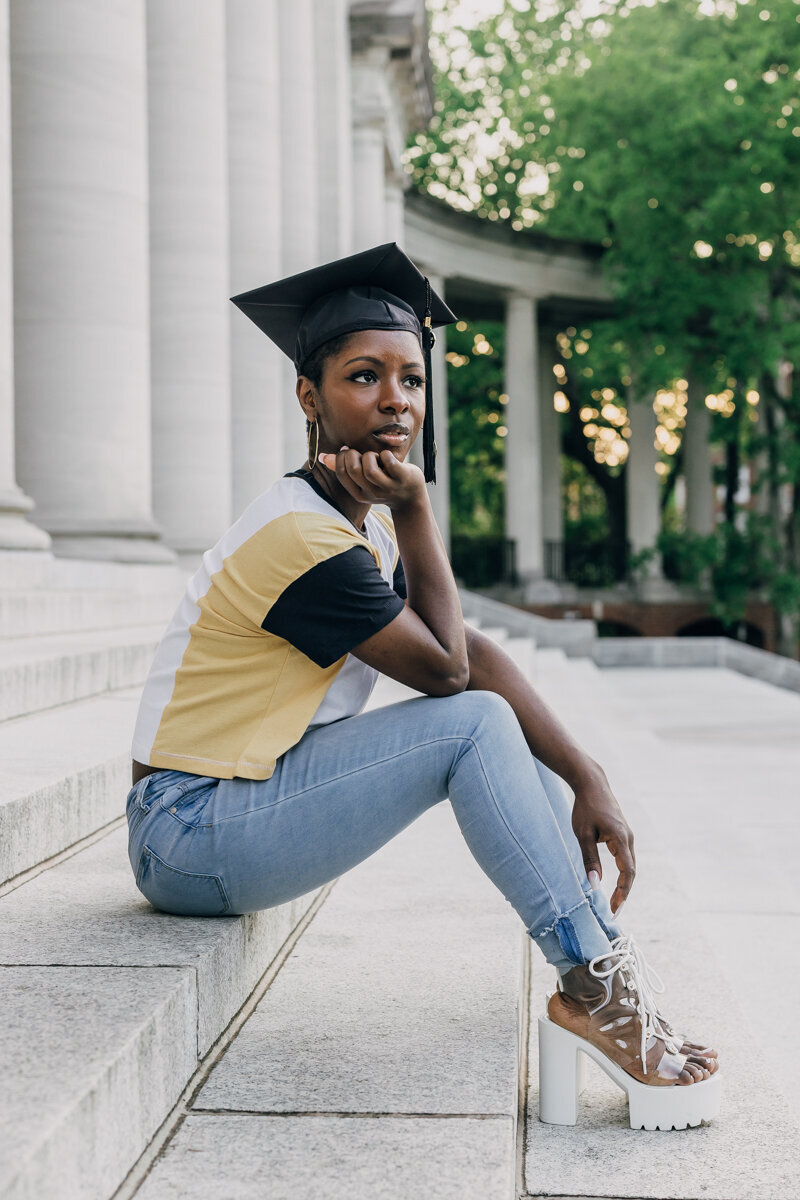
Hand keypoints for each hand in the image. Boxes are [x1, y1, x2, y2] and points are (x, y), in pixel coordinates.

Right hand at [318, 446, 425, 510]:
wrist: (411, 497)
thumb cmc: (384, 483)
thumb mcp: (363, 481)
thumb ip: (344, 469)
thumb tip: (323, 457)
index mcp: (359, 494)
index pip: (341, 474)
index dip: (341, 457)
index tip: (348, 451)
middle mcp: (372, 493)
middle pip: (354, 470)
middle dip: (354, 455)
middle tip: (361, 453)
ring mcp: (387, 487)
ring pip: (370, 470)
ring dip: (370, 456)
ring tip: (375, 457)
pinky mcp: (401, 478)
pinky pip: (389, 463)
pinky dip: (386, 455)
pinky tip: (387, 457)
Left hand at [570, 764, 635, 913]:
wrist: (592, 784)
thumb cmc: (585, 807)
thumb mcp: (583, 834)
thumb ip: (589, 858)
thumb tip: (594, 884)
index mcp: (620, 838)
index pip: (627, 871)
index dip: (623, 892)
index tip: (615, 908)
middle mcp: (628, 838)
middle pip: (631, 871)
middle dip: (623, 893)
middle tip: (613, 912)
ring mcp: (627, 836)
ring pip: (629, 866)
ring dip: (623, 884)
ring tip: (613, 903)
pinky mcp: (623, 835)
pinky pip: (625, 859)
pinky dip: (622, 874)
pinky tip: (614, 885)